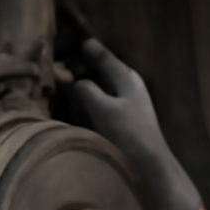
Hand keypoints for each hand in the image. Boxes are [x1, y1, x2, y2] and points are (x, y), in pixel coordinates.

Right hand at [73, 39, 201, 209]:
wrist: (149, 168)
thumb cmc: (131, 135)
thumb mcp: (105, 108)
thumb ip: (86, 90)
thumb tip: (76, 84)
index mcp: (126, 78)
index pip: (103, 55)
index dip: (87, 49)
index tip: (72, 41)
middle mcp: (124, 88)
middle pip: (96, 72)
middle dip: (79, 72)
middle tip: (59, 73)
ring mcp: (120, 106)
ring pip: (94, 91)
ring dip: (80, 92)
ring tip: (65, 95)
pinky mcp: (116, 124)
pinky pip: (95, 109)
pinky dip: (85, 109)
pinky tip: (77, 114)